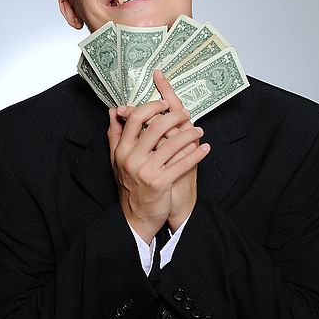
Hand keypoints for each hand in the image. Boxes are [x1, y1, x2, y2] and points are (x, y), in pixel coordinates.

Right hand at [107, 85, 208, 242]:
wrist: (136, 216)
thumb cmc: (130, 184)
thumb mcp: (117, 159)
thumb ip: (115, 134)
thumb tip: (113, 111)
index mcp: (122, 150)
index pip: (134, 119)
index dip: (151, 107)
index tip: (164, 102)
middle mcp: (132, 159)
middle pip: (155, 127)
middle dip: (174, 117)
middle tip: (186, 114)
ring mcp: (147, 171)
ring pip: (172, 144)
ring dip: (190, 134)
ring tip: (198, 131)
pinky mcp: (161, 183)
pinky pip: (183, 163)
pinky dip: (196, 154)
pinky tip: (205, 148)